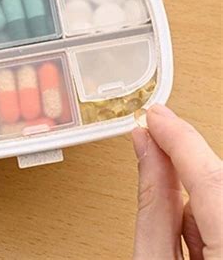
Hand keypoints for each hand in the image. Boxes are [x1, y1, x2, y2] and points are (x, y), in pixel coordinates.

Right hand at [132, 105, 222, 259]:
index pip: (210, 178)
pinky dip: (211, 223)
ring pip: (222, 195)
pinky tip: (197, 253)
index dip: (177, 139)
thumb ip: (152, 206)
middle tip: (149, 142)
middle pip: (217, 182)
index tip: (153, 115)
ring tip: (178, 248)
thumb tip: (146, 148)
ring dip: (196, 207)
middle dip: (183, 170)